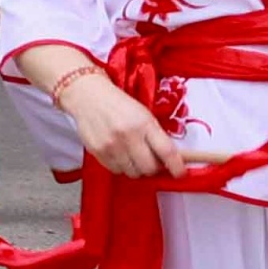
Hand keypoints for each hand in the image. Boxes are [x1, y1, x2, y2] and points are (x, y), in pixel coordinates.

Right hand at [33, 56, 171, 178]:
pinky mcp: (97, 152)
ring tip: (132, 155)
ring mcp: (111, 145)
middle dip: (153, 168)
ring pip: (132, 172)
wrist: (87, 96)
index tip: (180, 172)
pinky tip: (119, 154)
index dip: (176, 166)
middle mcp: (128, 136)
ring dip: (136, 168)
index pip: (166, 151)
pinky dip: (121, 166)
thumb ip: (155, 135)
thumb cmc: (118, 104)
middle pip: (149, 168)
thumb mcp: (143, 114)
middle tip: (151, 160)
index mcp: (144, 123)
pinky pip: (116, 170)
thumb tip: (167, 158)